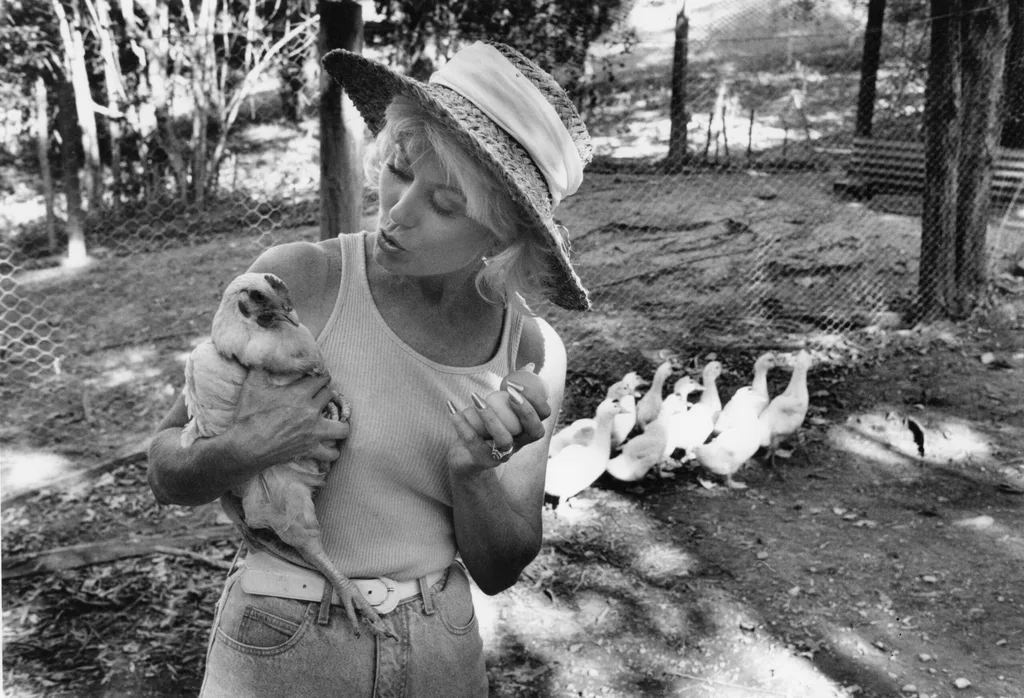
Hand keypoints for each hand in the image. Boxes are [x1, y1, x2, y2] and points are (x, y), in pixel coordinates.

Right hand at [232, 369, 349, 468]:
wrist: (245, 446)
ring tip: (332, 421)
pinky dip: (332, 451)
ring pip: (342, 427)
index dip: (320, 377)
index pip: (323, 379)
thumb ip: (260, 368)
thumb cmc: (248, 416)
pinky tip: (328, 446)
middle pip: (331, 396)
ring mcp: (313, 432)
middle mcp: (311, 412)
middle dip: (326, 394)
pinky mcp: (310, 450)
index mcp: (300, 394)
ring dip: (340, 424)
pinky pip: (331, 453)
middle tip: (319, 397)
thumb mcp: (252, 386)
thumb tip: (262, 354)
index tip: (317, 378)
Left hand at [446, 384, 546, 475]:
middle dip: (525, 409)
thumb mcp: (500, 408)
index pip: (544, 416)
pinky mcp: (481, 461)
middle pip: (535, 431)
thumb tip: (529, 365)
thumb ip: (514, 388)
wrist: (464, 458)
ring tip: (475, 397)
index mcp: (526, 430)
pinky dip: (461, 422)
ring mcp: (502, 456)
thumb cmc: (486, 428)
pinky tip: (452, 406)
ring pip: (504, 439)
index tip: (516, 384)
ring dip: (491, 416)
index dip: (536, 400)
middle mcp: (519, 444)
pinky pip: (473, 442)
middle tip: (508, 390)